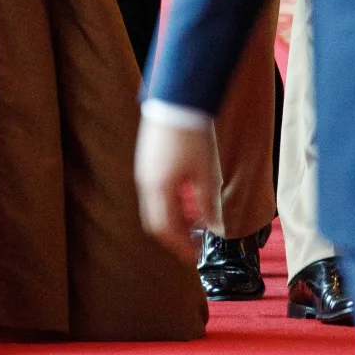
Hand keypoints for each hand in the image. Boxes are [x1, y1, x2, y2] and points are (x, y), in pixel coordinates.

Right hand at [134, 116, 221, 262]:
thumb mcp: (206, 173)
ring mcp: (144, 168)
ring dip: (172, 218)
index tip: (195, 255)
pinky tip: (186, 197)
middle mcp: (145, 181)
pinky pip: (154, 189)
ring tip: (194, 220)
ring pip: (154, 204)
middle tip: (192, 243)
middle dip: (173, 235)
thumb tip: (211, 227)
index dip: (180, 245)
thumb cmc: (193, 135)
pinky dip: (168, 201)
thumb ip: (207, 204)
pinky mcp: (146, 157)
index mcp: (159, 189)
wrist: (178, 98)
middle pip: (155, 220)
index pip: (165, 228)